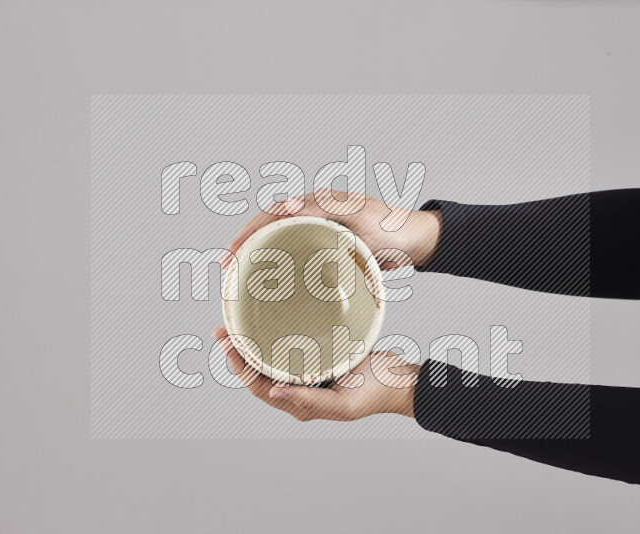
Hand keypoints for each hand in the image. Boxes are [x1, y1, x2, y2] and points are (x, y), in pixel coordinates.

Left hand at [211, 325, 418, 421]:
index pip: (259, 386)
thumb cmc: (376, 393)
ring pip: (270, 358)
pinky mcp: (318, 355)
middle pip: (258, 371)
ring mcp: (308, 372)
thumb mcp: (344, 403)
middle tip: (222, 330)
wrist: (401, 379)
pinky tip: (266, 321)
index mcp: (301, 404)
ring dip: (250, 343)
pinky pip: (288, 346)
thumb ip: (310, 401)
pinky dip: (272, 335)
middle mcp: (299, 388)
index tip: (227, 346)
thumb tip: (273, 392)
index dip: (239, 368)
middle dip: (237, 353)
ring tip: (234, 324)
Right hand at [222, 188, 441, 268]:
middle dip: (245, 245)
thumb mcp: (359, 215)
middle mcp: (314, 216)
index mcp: (318, 204)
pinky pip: (297, 256)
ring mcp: (320, 234)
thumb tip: (287, 205)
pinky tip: (270, 283)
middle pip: (270, 228)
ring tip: (239, 277)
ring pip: (280, 243)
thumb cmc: (391, 228)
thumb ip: (325, 208)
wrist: (414, 244)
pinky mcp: (327, 251)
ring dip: (259, 257)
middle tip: (226, 268)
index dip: (249, 230)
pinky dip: (279, 267)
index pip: (273, 213)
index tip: (232, 250)